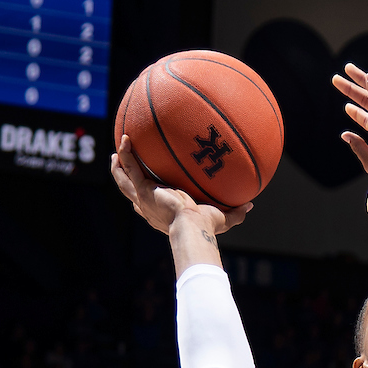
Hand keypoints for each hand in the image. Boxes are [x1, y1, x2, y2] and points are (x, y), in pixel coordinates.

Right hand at [111, 135, 250, 235]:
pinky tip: (125, 139)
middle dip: (126, 179)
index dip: (145, 198)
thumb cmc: (206, 228)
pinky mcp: (143, 191)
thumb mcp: (223, 219)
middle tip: (123, 166)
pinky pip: (130, 168)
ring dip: (119, 167)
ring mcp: (144, 199)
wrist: (193, 227)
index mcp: (162, 214)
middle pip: (131, 192)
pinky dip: (126, 154)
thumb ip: (236, 213)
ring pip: (124, 181)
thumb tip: (251, 206)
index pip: (149, 206)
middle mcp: (150, 208)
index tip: (147, 187)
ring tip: (117, 152)